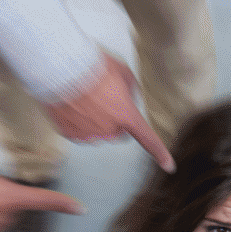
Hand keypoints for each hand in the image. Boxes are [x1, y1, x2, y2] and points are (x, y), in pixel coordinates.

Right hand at [43, 53, 175, 172]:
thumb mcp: (122, 72)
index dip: (160, 153)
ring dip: (94, 120)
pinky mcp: (71, 134)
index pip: (148, 139)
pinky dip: (77, 122)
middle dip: (114, 121)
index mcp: (126, 116)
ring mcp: (89, 134)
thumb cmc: (92, 65)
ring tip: (84, 98)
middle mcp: (110, 130)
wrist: (61, 67)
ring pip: (98, 133)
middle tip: (103, 100)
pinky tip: (73, 104)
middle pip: (118, 133)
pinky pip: (79, 132)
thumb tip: (127, 99)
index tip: (169, 166)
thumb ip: (130, 90)